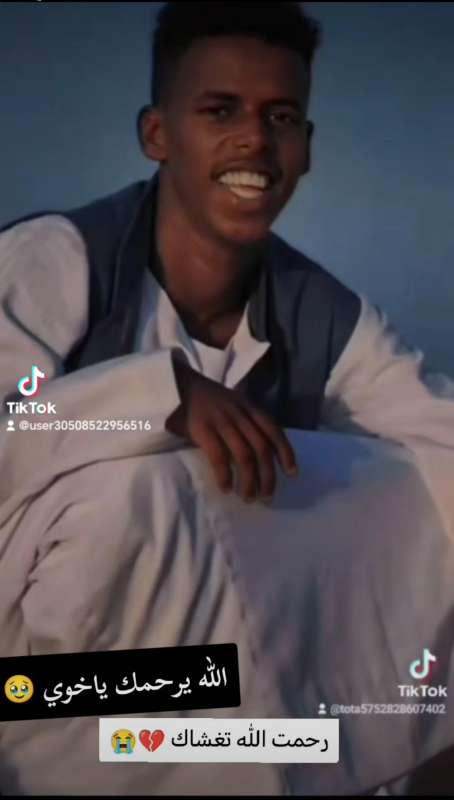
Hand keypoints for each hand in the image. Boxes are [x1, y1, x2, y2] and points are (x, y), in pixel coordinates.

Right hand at [165, 358, 298, 501]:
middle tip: (267, 497)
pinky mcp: (202, 429)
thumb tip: (262, 453)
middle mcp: (239, 413)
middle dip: (268, 476)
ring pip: (244, 455)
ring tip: (248, 497)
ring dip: (249, 481)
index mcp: (248, 406)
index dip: (286, 453)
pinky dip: (225, 475)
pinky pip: (219, 456)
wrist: (175, 385)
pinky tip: (226, 488)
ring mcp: (221, 421)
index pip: (274, 431)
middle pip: (261, 448)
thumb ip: (246, 421)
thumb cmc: (204, 399)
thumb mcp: (232, 402)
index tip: (292, 474)